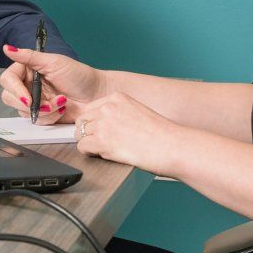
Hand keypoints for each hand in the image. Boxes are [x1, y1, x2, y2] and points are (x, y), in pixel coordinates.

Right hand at [0, 48, 105, 124]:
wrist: (97, 95)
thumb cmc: (80, 76)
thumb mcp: (54, 62)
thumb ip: (29, 56)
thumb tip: (8, 48)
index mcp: (28, 70)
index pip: (8, 80)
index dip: (15, 90)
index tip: (27, 96)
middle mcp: (28, 85)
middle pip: (9, 97)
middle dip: (28, 103)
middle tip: (44, 103)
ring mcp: (35, 101)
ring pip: (22, 111)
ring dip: (43, 109)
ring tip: (60, 102)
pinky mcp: (43, 115)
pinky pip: (36, 120)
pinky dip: (50, 117)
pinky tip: (62, 109)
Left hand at [61, 91, 184, 170]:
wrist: (173, 146)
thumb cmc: (162, 135)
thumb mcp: (138, 112)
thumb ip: (119, 114)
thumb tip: (103, 124)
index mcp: (117, 97)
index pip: (91, 108)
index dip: (93, 123)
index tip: (100, 131)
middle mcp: (108, 107)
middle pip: (82, 120)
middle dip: (88, 132)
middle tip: (101, 143)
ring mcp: (103, 123)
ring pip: (80, 134)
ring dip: (90, 143)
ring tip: (108, 150)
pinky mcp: (101, 141)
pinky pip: (82, 147)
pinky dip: (90, 153)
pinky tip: (106, 155)